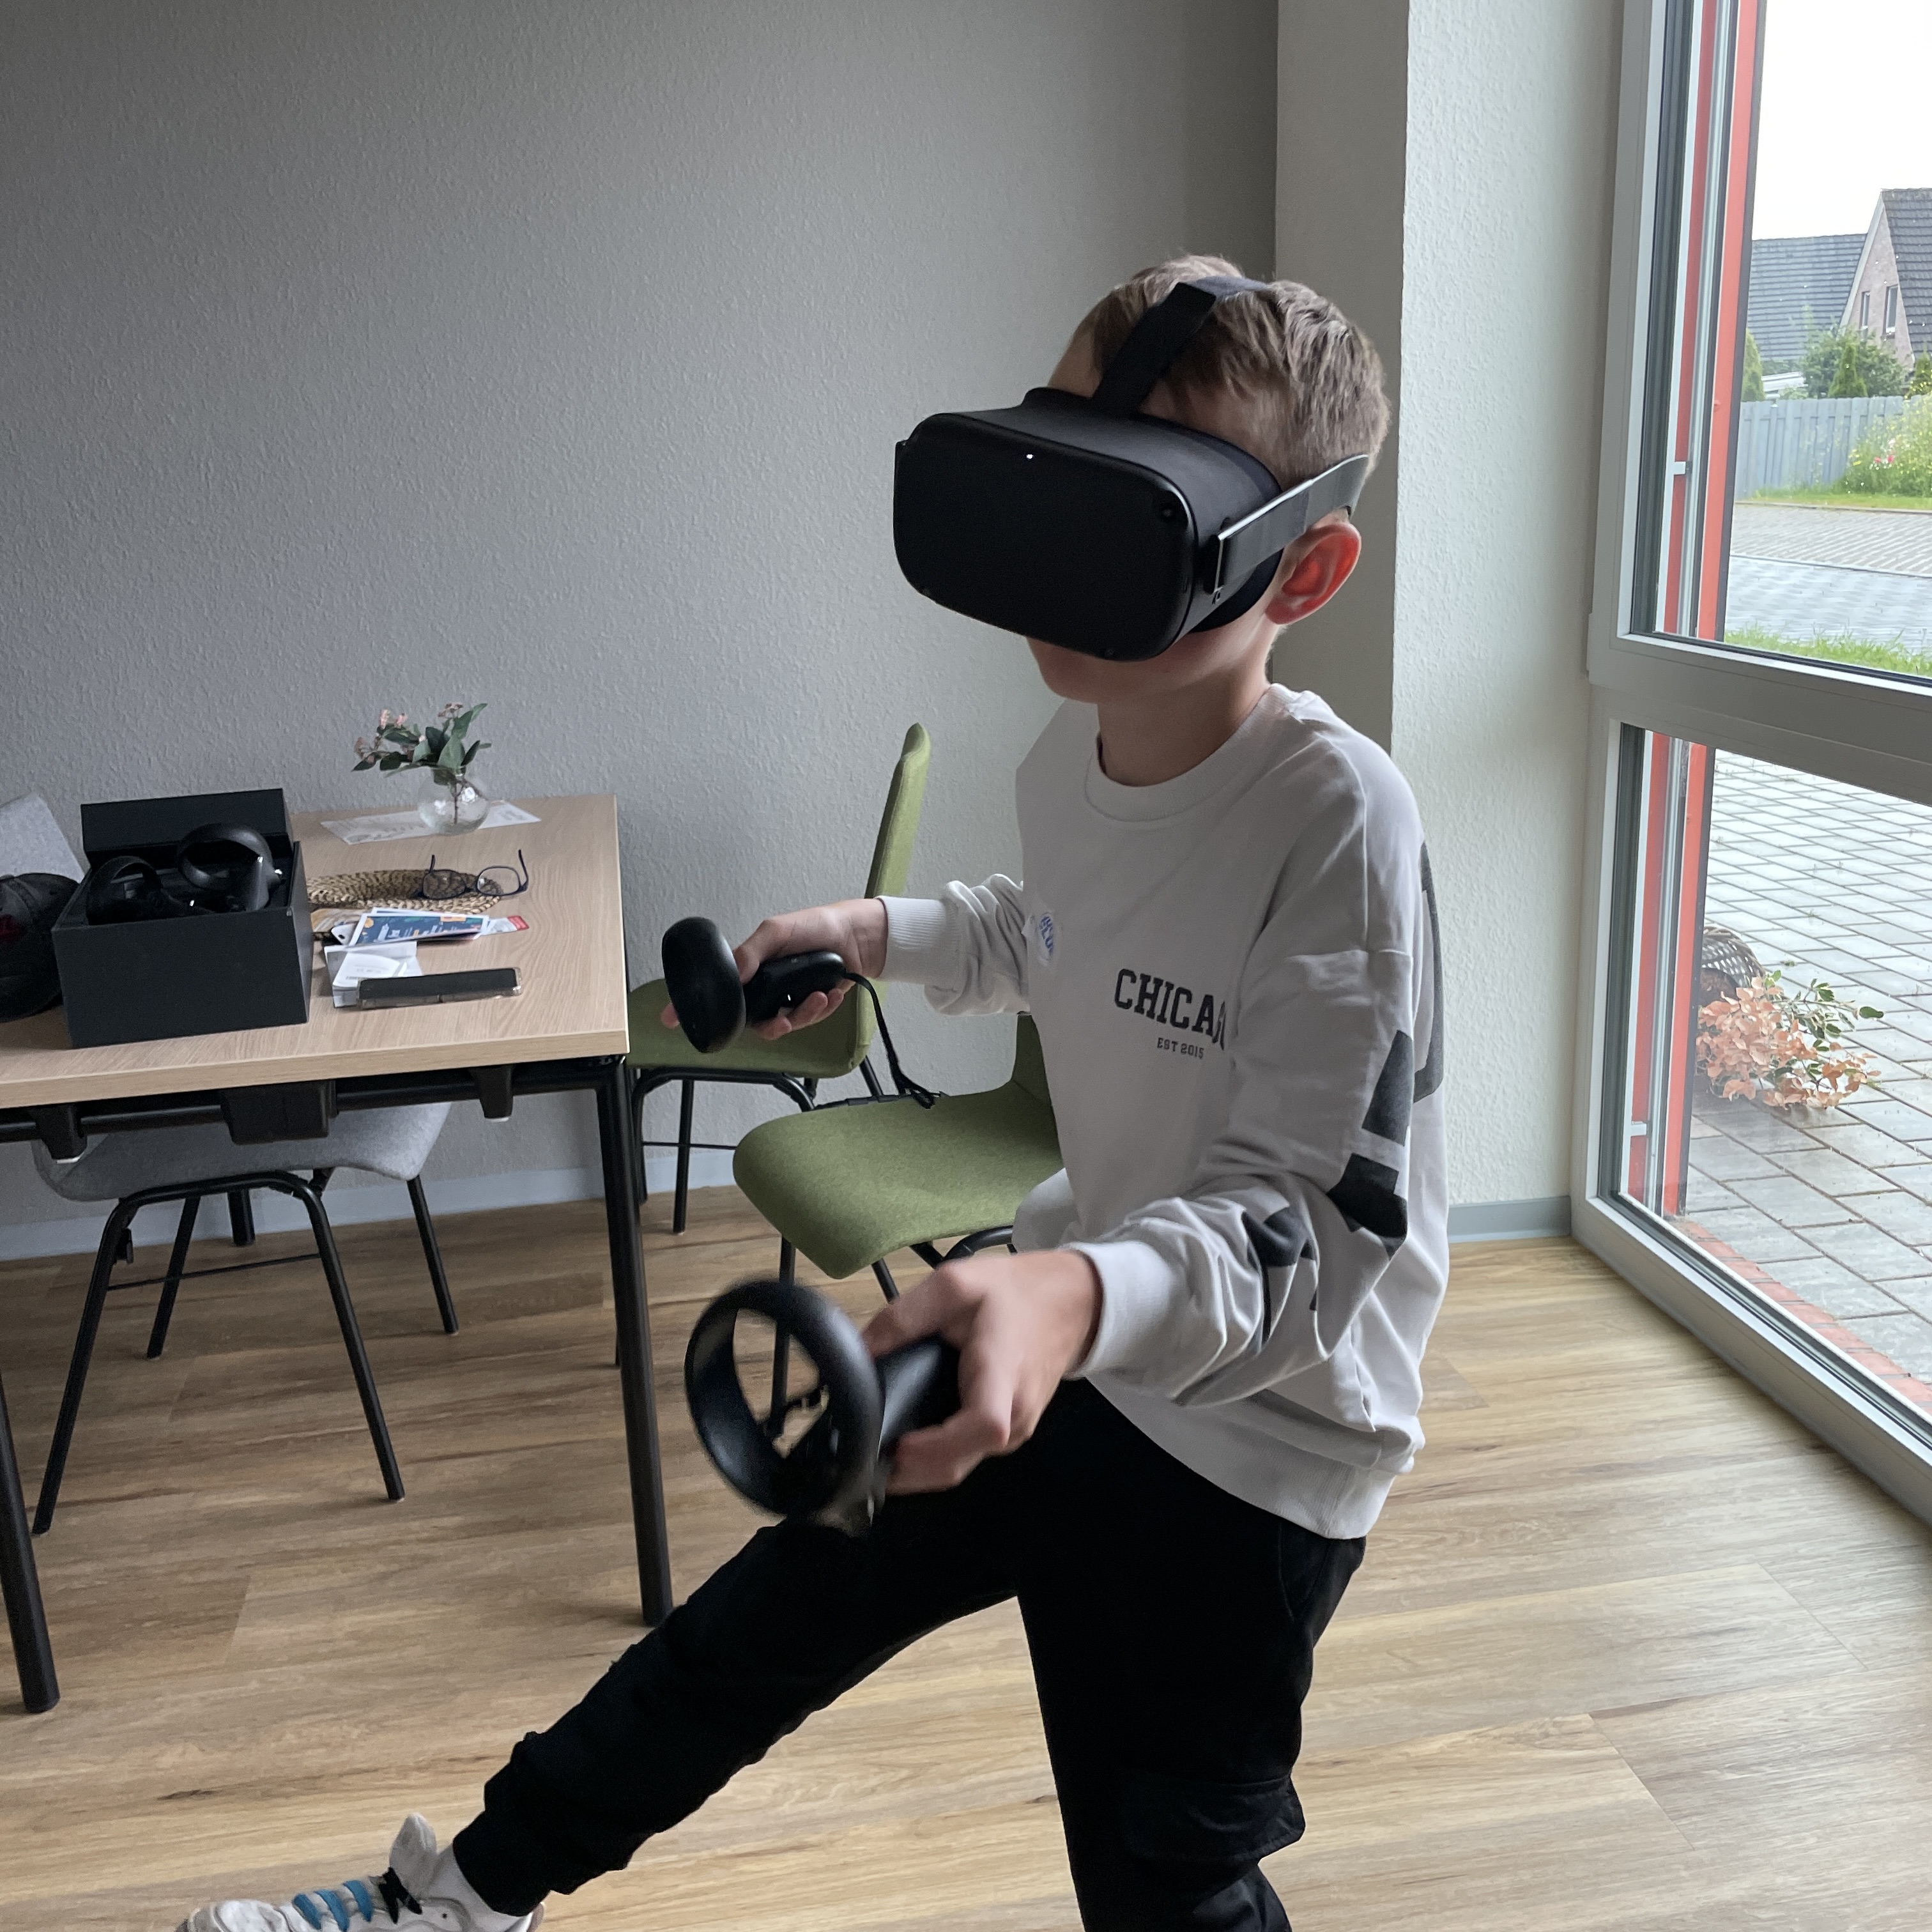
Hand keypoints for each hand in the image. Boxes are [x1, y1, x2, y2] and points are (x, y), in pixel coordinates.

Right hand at [660, 897, 888, 1039]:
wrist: (855, 937)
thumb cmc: (816, 925)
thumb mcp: (778, 930)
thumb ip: (752, 950)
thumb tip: (736, 973)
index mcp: (751, 967)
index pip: (717, 990)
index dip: (692, 1006)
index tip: (670, 1019)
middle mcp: (765, 986)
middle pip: (752, 1020)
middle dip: (772, 1026)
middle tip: (785, 1021)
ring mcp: (787, 998)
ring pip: (783, 1025)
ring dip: (803, 1015)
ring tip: (819, 997)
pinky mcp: (810, 1006)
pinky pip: (808, 1021)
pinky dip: (821, 1010)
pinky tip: (830, 993)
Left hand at [862, 1249, 1101, 1491]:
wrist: (1073, 1302)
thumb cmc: (1017, 1293)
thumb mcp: (955, 1284)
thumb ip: (904, 1316)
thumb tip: (859, 1350)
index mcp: (1003, 1373)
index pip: (982, 1425)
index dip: (935, 1446)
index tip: (896, 1443)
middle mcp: (1015, 1414)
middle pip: (958, 1464)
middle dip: (906, 1471)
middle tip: (860, 1454)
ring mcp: (1016, 1430)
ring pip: (960, 1468)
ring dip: (916, 1470)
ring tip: (876, 1449)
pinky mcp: (1012, 1433)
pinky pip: (968, 1457)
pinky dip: (935, 1459)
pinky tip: (907, 1444)